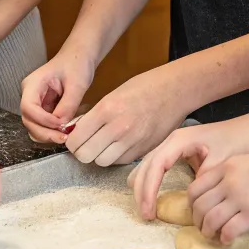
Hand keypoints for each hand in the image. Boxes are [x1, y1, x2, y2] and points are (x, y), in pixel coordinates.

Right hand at [20, 49, 94, 143]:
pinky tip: (66, 131)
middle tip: (65, 137)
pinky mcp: (43, 110)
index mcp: (33, 84)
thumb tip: (62, 126)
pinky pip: (43, 126)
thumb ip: (68, 105)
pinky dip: (52, 132)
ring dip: (48, 135)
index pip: (28, 107)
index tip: (61, 125)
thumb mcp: (77, 83)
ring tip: (66, 136)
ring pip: (34, 127)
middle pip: (28, 121)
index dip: (43, 120)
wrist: (80, 57)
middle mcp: (29, 95)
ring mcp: (35, 103)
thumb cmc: (77, 64)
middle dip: (45, 132)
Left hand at [64, 71, 189, 166]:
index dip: (72, 141)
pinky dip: (115, 157)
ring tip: (103, 145)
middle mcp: (118, 128)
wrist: (175, 91)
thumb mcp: (113, 94)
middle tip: (86, 144)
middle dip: (82, 151)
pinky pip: (120, 162)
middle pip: (86, 155)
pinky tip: (119, 145)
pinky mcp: (143, 150)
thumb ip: (95, 115)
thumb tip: (76, 131)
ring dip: (99, 155)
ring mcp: (132, 141)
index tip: (74, 138)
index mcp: (107, 109)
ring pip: (102, 162)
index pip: (76, 139)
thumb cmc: (145, 87)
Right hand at [128, 118, 248, 219]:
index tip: (150, 210)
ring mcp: (176, 144)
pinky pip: (159, 165)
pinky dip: (152, 180)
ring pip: (150, 164)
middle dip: (142, 190)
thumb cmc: (240, 140)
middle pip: (147, 165)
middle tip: (145, 215)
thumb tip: (190, 196)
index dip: (149, 189)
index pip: (156, 165)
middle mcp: (173, 140)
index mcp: (180, 140)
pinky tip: (150, 193)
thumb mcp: (222, 161)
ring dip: (144, 185)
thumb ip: (203, 177)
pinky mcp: (181, 151)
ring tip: (145, 209)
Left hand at [189, 152, 248, 243]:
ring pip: (210, 219)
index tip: (197, 211)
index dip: (192, 203)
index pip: (195, 187)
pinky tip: (228, 239)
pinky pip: (229, 230)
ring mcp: (240, 198)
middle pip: (199, 205)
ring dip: (208, 231)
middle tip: (203, 227)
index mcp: (228, 167)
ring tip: (213, 236)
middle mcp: (229, 181)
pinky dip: (224, 238)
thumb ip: (233, 174)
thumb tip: (221, 191)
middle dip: (197, 220)